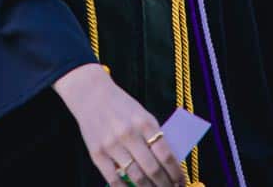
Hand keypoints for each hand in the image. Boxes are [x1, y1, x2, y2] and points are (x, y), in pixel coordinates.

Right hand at [52, 64, 185, 185]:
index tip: (182, 182)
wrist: (91, 94)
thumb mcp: (142, 114)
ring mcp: (111, 145)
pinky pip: (114, 180)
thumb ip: (153, 136)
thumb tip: (169, 164)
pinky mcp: (97, 154)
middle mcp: (128, 134)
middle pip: (152, 169)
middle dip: (165, 185)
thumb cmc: (121, 105)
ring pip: (136, 178)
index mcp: (144, 122)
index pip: (165, 154)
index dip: (176, 173)